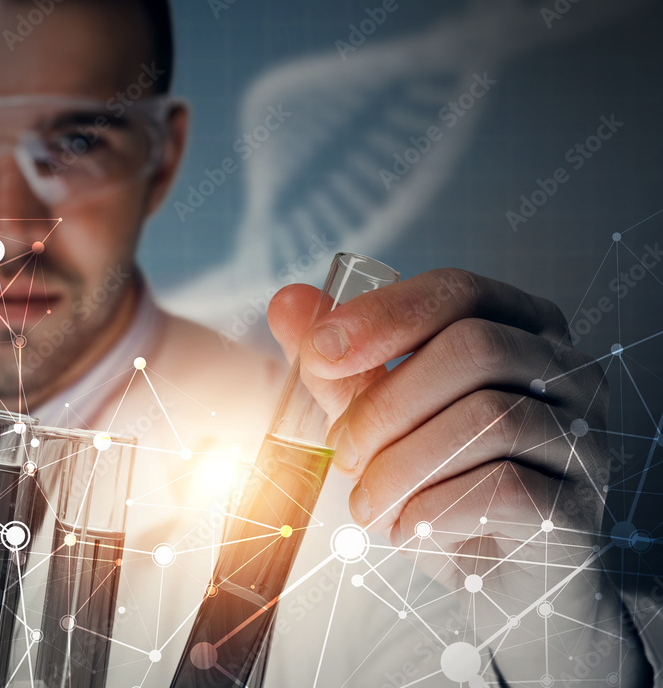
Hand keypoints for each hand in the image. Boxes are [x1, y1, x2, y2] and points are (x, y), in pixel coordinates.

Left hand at [268, 268, 649, 684]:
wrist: (492, 581)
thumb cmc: (440, 485)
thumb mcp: (381, 419)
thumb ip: (340, 364)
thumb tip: (287, 302)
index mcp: (519, 330)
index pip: (458, 291)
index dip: (383, 315)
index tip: (319, 351)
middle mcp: (567, 374)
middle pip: (474, 347)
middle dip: (385, 402)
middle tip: (343, 450)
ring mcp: (583, 439)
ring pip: (487, 418)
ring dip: (401, 465)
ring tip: (367, 501)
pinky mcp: (578, 507)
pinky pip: (501, 488)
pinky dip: (433, 509)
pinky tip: (410, 526)